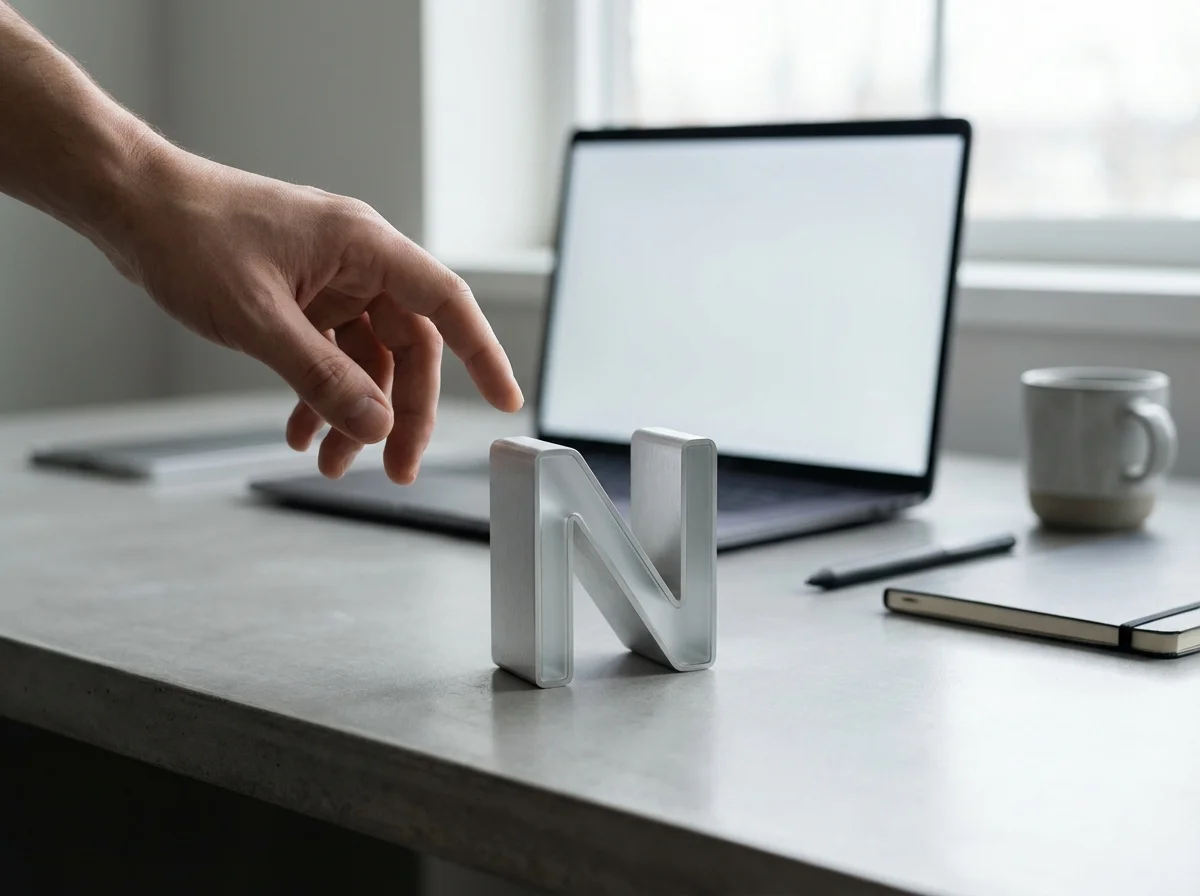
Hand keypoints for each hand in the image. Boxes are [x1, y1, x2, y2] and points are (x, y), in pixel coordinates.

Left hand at [111, 148, 522, 482]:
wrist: (132, 205)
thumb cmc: (190, 236)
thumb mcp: (259, 320)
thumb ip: (322, 377)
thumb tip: (377, 426)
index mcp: (364, 247)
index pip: (446, 303)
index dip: (484, 354)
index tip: (507, 401)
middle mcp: (357, 263)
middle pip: (408, 347)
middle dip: (401, 412)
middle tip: (395, 468)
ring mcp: (330, 281)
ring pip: (367, 359)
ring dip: (354, 413)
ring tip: (332, 465)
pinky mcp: (302, 297)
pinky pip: (330, 355)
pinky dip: (320, 395)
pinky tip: (300, 432)